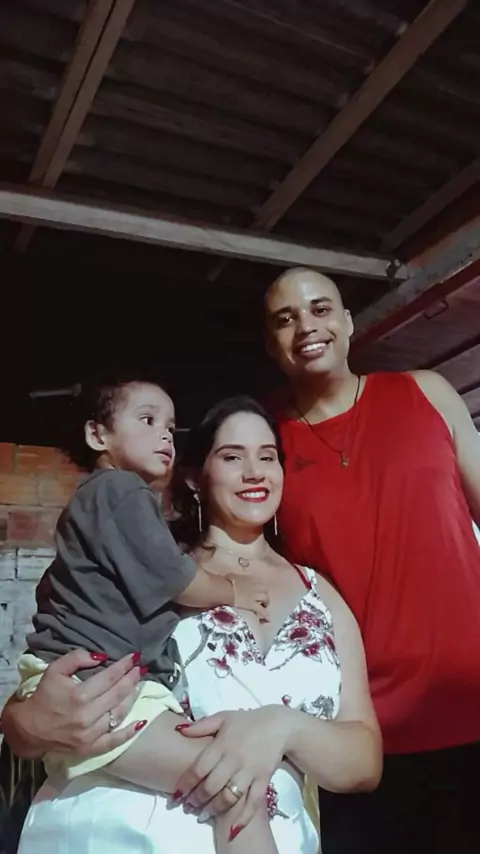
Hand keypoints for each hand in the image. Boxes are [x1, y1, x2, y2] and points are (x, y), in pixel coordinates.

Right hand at [1, 650, 141, 758]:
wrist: (28, 729)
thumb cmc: (43, 696)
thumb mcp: (54, 670)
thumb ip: (77, 658)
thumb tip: (101, 656)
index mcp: (80, 695)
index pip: (110, 677)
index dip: (124, 666)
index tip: (135, 657)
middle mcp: (88, 715)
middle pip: (118, 694)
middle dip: (131, 678)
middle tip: (141, 668)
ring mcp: (90, 734)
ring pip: (119, 714)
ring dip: (132, 698)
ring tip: (138, 685)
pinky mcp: (90, 748)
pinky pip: (114, 741)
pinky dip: (129, 732)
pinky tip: (141, 722)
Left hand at [174, 706, 293, 832]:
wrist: (279, 725)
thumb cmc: (247, 721)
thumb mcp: (223, 717)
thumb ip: (201, 726)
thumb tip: (178, 731)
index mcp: (222, 744)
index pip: (199, 768)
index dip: (186, 784)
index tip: (177, 795)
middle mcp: (234, 759)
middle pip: (212, 786)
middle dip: (197, 800)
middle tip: (189, 807)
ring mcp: (250, 771)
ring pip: (229, 797)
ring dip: (214, 809)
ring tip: (203, 816)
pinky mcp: (263, 780)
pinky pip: (253, 802)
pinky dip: (243, 817)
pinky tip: (232, 829)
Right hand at [228, 575, 269, 620]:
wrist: (226, 590)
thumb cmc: (227, 582)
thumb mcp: (232, 576)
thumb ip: (236, 578)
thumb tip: (233, 579)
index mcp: (250, 579)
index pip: (258, 582)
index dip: (258, 587)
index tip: (256, 590)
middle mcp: (256, 586)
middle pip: (265, 590)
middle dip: (264, 594)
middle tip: (261, 599)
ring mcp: (256, 596)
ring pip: (266, 599)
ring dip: (265, 603)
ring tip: (263, 607)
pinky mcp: (253, 605)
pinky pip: (262, 611)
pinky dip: (265, 614)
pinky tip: (267, 619)